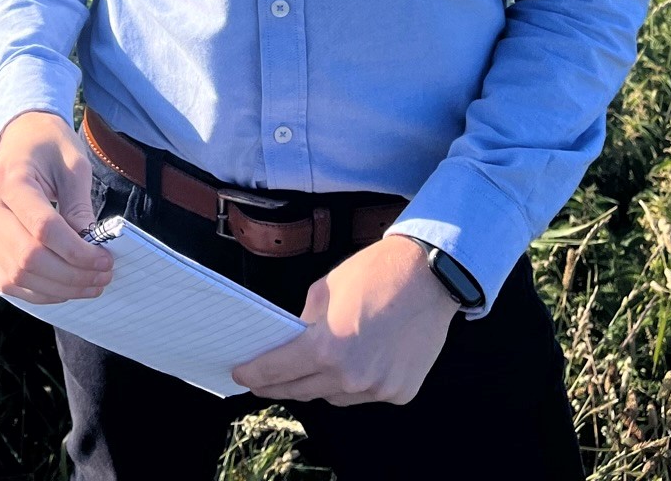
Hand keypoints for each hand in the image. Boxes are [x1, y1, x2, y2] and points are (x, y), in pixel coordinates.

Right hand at [0, 111, 113, 304]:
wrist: (20, 136)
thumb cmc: (50, 146)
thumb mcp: (74, 165)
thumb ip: (80, 207)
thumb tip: (90, 250)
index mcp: (11, 179)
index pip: (43, 228)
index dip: (76, 252)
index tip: (105, 260)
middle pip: (28, 258)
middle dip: (71, 276)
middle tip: (103, 278)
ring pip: (16, 275)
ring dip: (58, 289)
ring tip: (90, 285)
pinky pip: (8, 280)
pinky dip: (39, 292)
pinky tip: (65, 288)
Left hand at [233, 236, 457, 405]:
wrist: (429, 276)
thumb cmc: (374, 274)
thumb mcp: (324, 289)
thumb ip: (305, 322)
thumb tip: (295, 342)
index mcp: (325, 348)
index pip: (277, 370)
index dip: (254, 374)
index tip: (241, 376)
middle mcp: (350, 377)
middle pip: (302, 390)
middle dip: (279, 386)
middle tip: (264, 383)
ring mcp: (377, 389)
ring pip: (335, 396)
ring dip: (322, 384)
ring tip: (317, 369)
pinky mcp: (400, 392)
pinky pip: (367, 395)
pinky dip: (358, 383)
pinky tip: (361, 362)